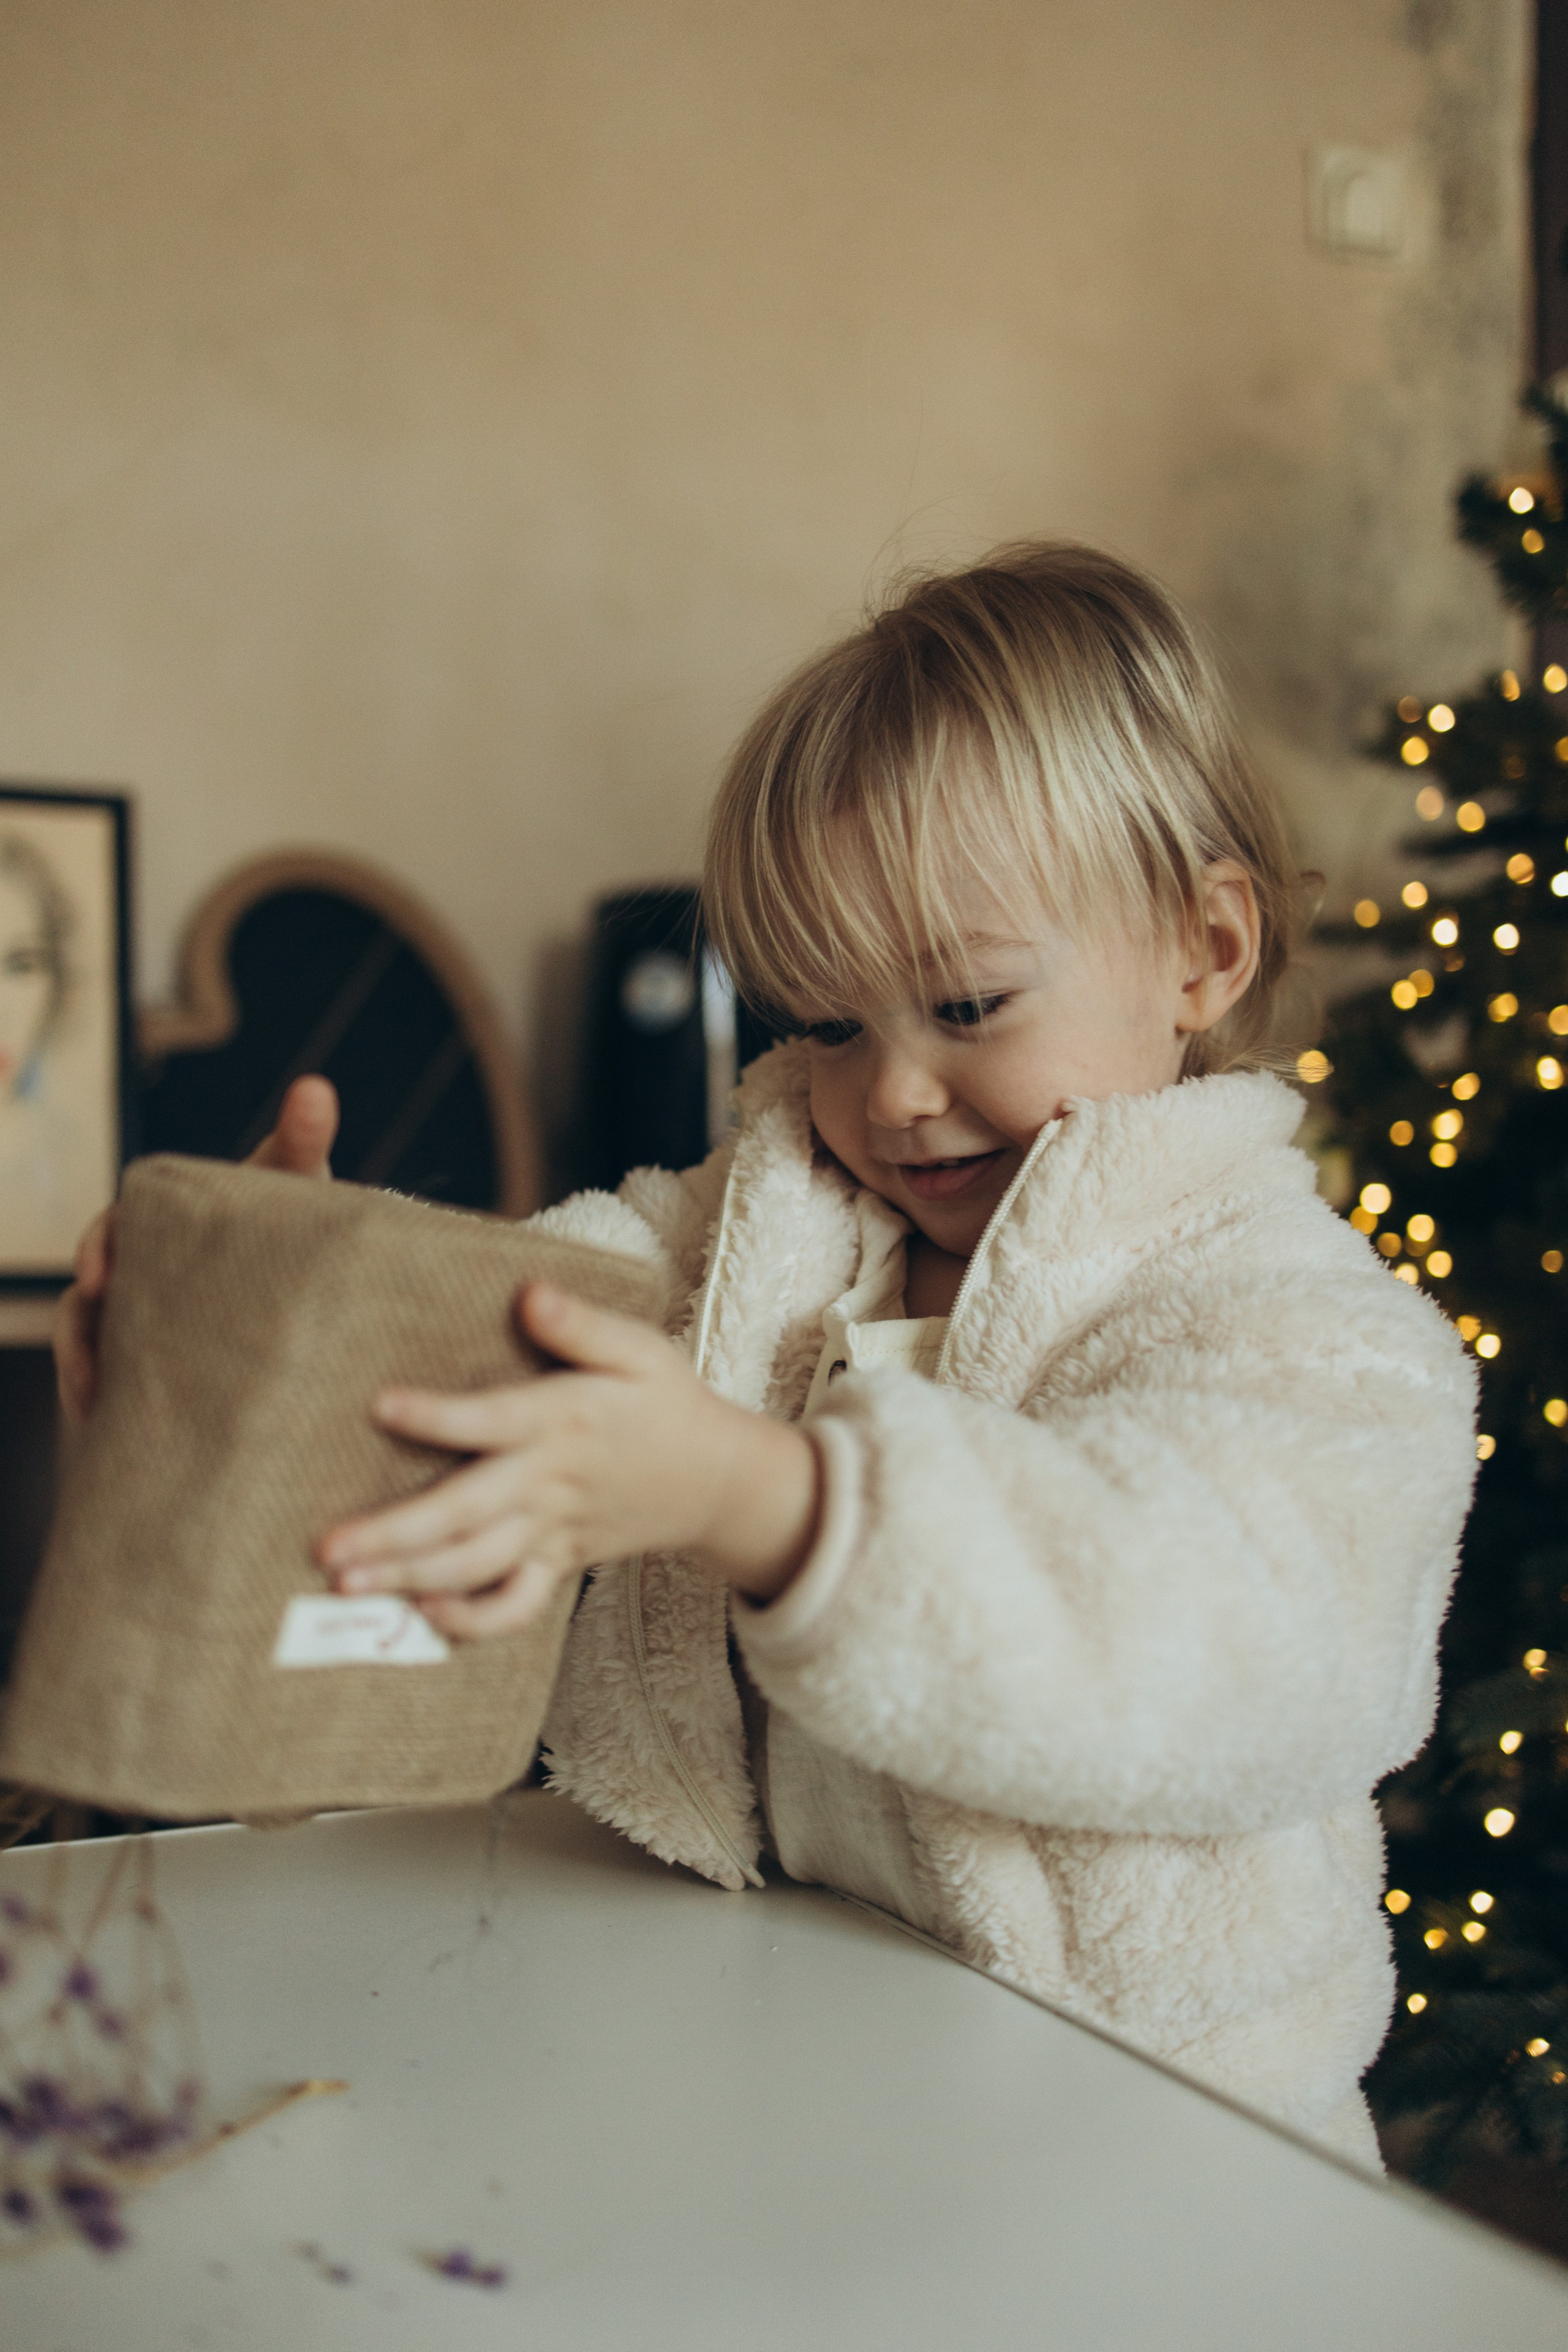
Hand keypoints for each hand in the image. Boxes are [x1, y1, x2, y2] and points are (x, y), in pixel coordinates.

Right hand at [52, 1074, 340, 1426]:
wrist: (315, 1272)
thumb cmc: (293, 1214)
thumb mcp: (297, 1177)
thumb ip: (302, 1136)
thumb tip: (317, 1085)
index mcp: (163, 1218)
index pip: (115, 1227)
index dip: (101, 1246)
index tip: (102, 1273)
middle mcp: (143, 1264)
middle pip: (90, 1292)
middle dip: (82, 1325)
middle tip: (91, 1360)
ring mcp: (144, 1312)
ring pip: (93, 1338)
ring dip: (84, 1367)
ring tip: (92, 1400)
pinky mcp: (156, 1355)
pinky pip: (117, 1376)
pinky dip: (106, 1397)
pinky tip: (109, 1427)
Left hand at [317, 1282, 821, 1639]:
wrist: (718, 1480)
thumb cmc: (666, 1402)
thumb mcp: (640, 1350)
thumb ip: (583, 1324)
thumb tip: (530, 1292)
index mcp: (563, 1421)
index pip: (492, 1420)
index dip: (438, 1415)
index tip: (379, 1405)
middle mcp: (550, 1483)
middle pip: (465, 1513)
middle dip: (394, 1534)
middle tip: (328, 1549)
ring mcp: (553, 1531)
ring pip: (476, 1565)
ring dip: (409, 1579)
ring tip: (345, 1585)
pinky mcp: (559, 1563)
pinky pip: (516, 1605)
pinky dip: (472, 1620)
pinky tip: (422, 1615)